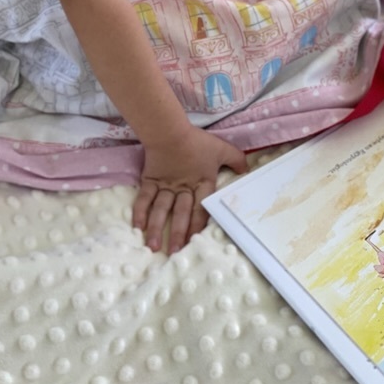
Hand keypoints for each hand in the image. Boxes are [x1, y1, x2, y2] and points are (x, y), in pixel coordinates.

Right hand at [133, 125, 247, 253]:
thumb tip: (246, 170)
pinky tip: (137, 227)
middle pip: (181, 213)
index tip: (196, 241)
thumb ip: (236, 159)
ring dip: (157, 229)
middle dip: (178, 233)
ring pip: (161, 210)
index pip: (201, 208)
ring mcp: (165, 186)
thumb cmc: (196, 141)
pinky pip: (144, 199)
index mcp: (201, 183)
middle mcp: (183, 188)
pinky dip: (140, 212)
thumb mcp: (221, 148)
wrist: (169, 131)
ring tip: (154, 247)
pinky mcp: (150, 181)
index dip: (198, 225)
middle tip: (175, 252)